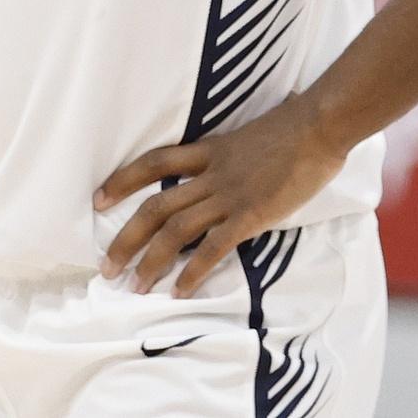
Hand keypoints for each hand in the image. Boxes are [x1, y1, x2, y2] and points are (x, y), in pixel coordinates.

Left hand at [93, 94, 342, 298]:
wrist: (318, 125)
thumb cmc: (294, 125)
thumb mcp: (251, 133)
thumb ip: (235, 149)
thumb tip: (237, 150)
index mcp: (210, 149)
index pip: (155, 162)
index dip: (123, 181)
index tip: (99, 200)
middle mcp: (211, 173)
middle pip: (156, 206)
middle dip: (127, 238)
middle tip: (107, 266)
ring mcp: (229, 194)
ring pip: (176, 229)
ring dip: (151, 261)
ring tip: (134, 287)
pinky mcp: (250, 214)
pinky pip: (213, 246)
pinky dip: (193, 271)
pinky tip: (179, 292)